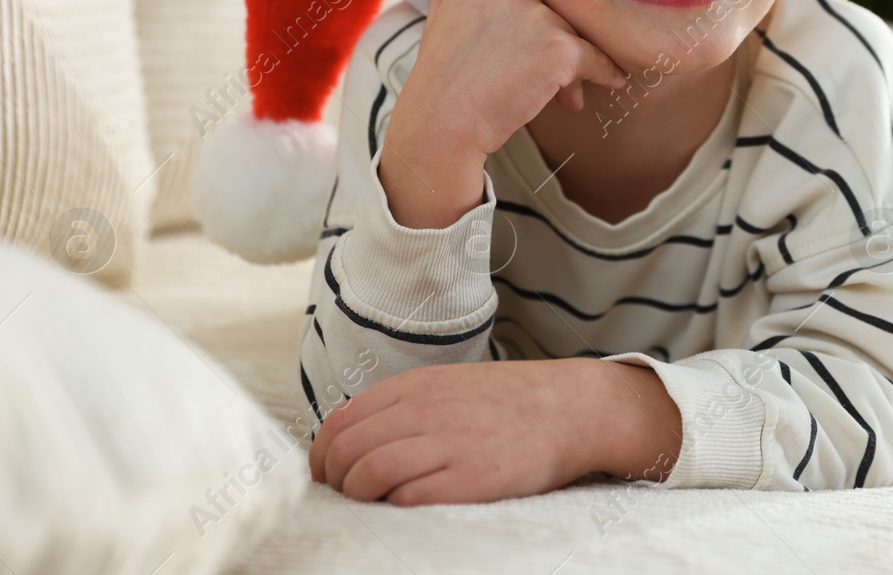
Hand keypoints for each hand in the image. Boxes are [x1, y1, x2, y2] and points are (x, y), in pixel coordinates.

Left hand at [308, 358, 679, 504]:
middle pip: (344, 451)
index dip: (322, 458)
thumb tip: (351, 440)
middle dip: (335, 481)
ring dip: (359, 497)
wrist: (571, 407)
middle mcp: (423, 411)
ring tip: (376, 504)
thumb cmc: (508, 402)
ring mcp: (446, 444)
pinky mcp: (469, 478)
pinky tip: (410, 506)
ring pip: (367, 474)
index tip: (329, 477)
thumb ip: (401, 407)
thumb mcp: (447, 386)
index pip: (338, 423)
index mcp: (413, 388)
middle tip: (349, 497)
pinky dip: (396, 507)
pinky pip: (407, 498)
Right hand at [397, 0, 628, 160]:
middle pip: (552, 12)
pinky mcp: (560, 46)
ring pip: (571, 35)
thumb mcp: (442, 15)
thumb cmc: (443, 79)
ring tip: (562, 96)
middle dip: (553, 42)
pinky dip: (604, 71)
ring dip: (570, 65)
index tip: (526, 51)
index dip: (530, 25)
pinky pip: (595, 58)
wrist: (443, 123)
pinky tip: (612, 81)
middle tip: (546, 76)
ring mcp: (537, 15)